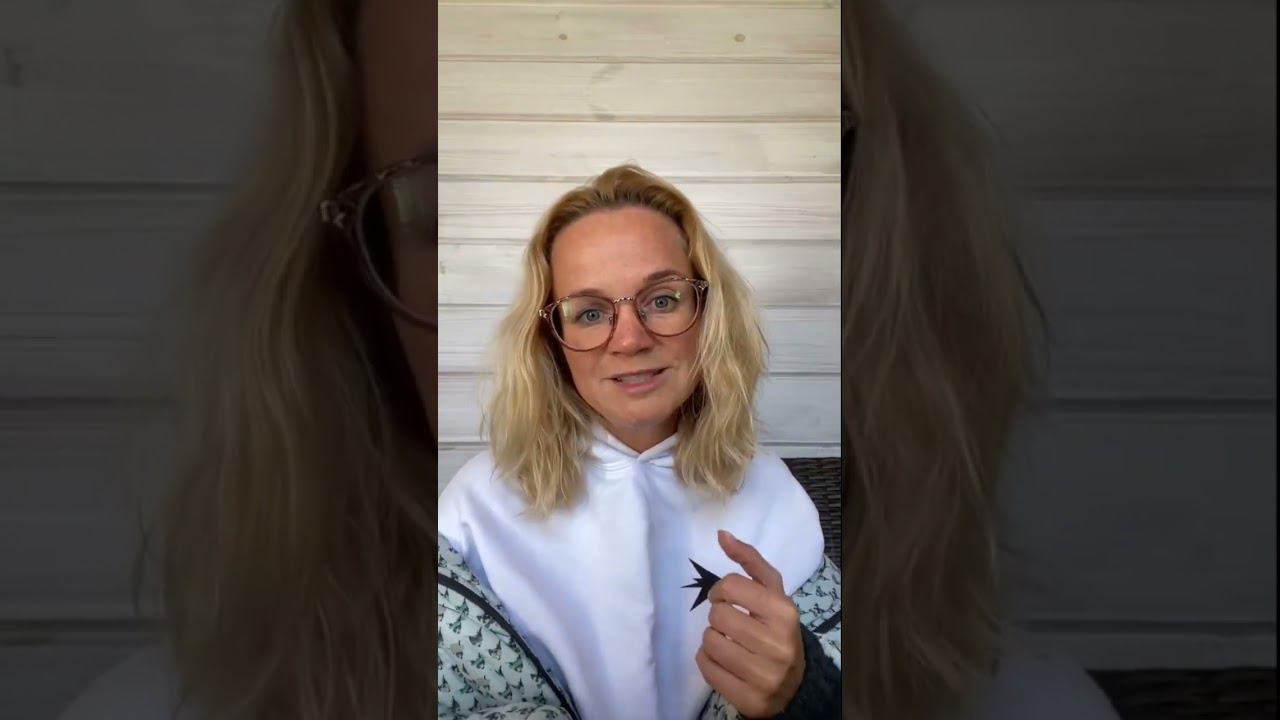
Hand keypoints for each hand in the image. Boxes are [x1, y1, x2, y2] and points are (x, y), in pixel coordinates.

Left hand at [694, 530, 804, 718]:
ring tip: (728, 643)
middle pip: (717, 616)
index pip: (731, 586)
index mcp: (785, 612)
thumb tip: (722, 534)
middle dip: (718, 617)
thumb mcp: (771, 592)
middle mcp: (778, 644)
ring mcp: (764, 675)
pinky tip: (724, 661)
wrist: (794, 683)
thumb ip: (749, 561)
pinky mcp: (749, 698)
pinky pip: (706, 668)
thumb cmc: (776, 628)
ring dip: (711, 639)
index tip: (727, 598)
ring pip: (708, 642)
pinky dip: (707, 661)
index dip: (721, 590)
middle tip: (730, 624)